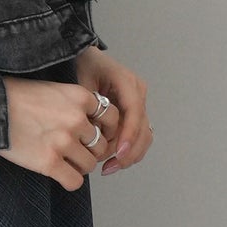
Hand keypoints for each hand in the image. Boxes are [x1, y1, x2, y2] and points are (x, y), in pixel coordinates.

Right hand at [0, 74, 123, 190]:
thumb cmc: (17, 96)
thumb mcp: (54, 89)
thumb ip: (76, 104)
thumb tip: (93, 127)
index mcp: (80, 97)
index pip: (112, 118)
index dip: (105, 129)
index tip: (93, 134)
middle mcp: (76, 119)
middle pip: (101, 144)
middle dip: (90, 150)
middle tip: (74, 151)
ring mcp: (63, 142)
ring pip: (89, 165)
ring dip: (79, 166)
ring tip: (64, 161)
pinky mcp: (49, 162)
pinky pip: (74, 181)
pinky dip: (70, 181)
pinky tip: (59, 174)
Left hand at [73, 47, 151, 176]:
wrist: (88, 58)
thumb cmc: (84, 66)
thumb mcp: (83, 82)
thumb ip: (90, 108)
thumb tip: (95, 135)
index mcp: (127, 82)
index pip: (135, 111)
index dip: (129, 134)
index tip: (120, 152)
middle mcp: (138, 93)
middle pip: (143, 128)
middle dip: (129, 151)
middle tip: (110, 167)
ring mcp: (139, 103)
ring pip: (144, 136)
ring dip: (130, 155)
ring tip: (109, 168)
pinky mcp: (135, 113)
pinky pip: (138, 136)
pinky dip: (128, 151)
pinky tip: (113, 161)